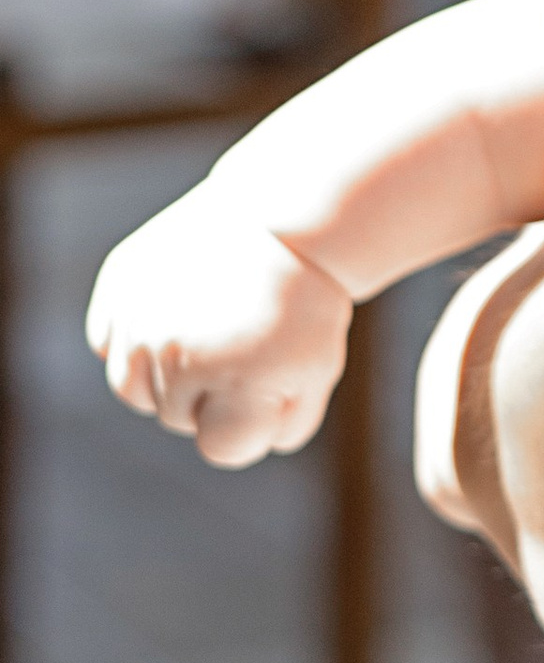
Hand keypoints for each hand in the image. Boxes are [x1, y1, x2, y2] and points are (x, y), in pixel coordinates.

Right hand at [87, 191, 352, 464]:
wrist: (283, 215)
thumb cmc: (304, 301)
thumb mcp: (316, 369)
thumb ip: (278, 427)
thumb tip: (225, 446)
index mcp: (239, 376)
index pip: (224, 447)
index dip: (254, 420)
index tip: (273, 378)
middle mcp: (180, 352)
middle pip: (175, 417)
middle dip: (211, 393)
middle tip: (245, 340)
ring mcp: (141, 316)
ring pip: (132, 388)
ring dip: (167, 373)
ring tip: (208, 330)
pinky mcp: (118, 282)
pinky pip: (107, 340)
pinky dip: (133, 336)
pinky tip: (172, 311)